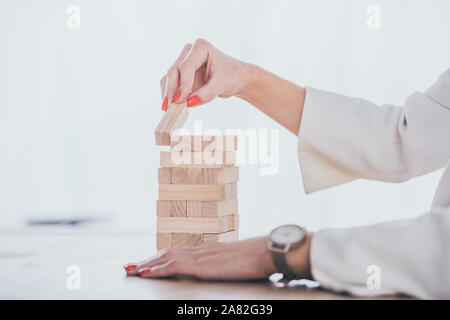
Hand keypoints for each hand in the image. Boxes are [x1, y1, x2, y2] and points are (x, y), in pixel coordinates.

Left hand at [123, 234, 312, 279]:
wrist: (267, 251)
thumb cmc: (258, 257)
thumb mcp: (238, 261)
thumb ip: (227, 264)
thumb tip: (224, 268)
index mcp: (209, 251)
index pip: (179, 252)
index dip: (161, 257)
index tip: (147, 262)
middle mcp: (202, 250)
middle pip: (168, 252)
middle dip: (147, 260)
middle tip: (129, 265)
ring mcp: (202, 256)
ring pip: (167, 257)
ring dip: (147, 264)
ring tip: (131, 270)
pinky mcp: (203, 265)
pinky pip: (175, 266)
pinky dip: (158, 269)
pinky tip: (146, 273)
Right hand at [160, 39, 250, 109]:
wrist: (235, 78)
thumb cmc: (231, 76)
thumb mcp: (221, 85)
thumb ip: (206, 93)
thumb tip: (188, 102)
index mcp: (201, 47)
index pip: (186, 66)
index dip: (183, 84)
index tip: (182, 100)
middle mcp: (189, 52)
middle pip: (174, 71)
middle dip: (171, 89)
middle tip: (169, 106)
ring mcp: (183, 61)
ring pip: (169, 77)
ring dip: (168, 93)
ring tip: (168, 108)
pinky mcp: (181, 73)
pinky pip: (170, 83)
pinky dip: (170, 94)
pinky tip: (170, 105)